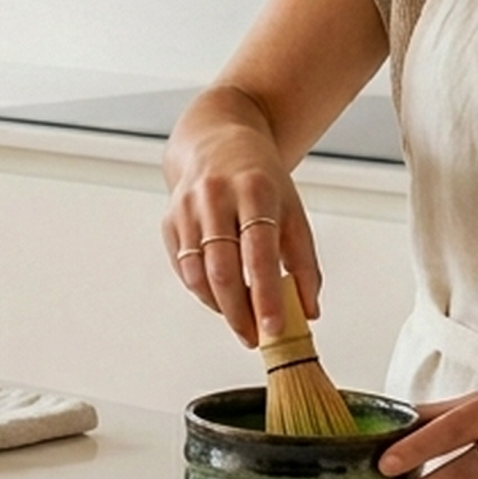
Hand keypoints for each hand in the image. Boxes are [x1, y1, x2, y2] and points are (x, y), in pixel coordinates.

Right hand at [162, 94, 315, 348]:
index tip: (273, 328)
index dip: (266, 294)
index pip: (259, 252)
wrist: (216, 140)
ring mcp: (187, 208)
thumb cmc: (258, 178)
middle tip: (255, 338)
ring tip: (241, 322)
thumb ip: (303, 262)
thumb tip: (308, 310)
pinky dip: (203, 292)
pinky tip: (221, 299)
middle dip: (239, 312)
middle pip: (223, 268)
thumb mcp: (292, 210)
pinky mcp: (169, 221)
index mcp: (254, 190)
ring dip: (220, 307)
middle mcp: (215, 196)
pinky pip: (185, 269)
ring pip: (198, 274)